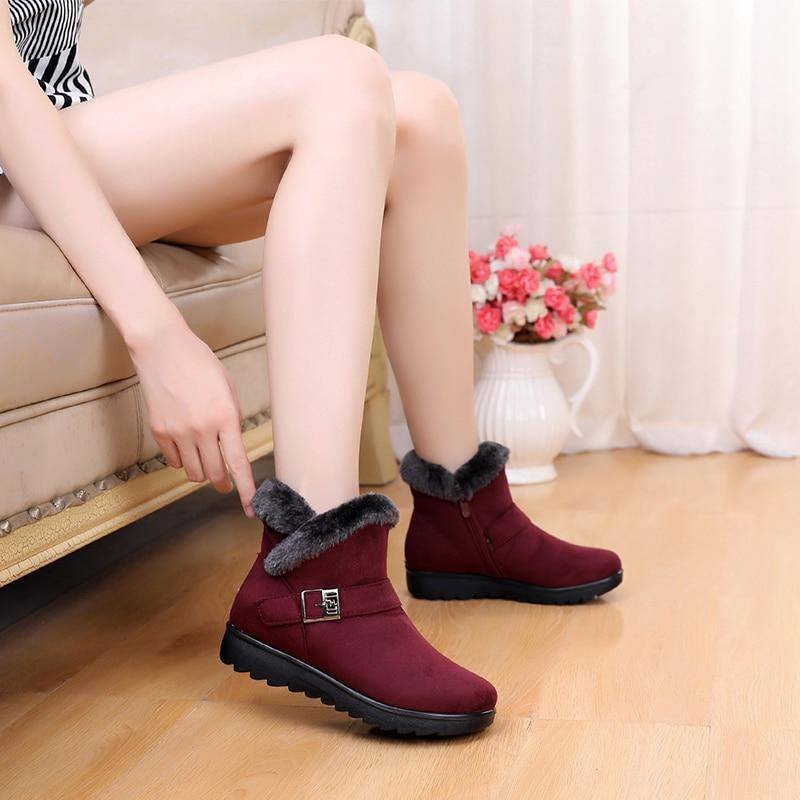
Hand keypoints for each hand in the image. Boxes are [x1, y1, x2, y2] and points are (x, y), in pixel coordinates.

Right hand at [127, 314, 255, 516]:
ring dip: (203, 472)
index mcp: (226, 416)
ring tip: (206, 459)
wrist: (162, 348)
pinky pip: (173, 461)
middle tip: (225, 483)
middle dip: (223, 482)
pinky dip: (182, 460)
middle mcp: (202, 428)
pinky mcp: (159, 431)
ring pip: (193, 472)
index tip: (250, 508)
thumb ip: (232, 417)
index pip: (238, 462)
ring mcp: (178, 431)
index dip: (246, 489)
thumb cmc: (199, 363)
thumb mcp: (227, 387)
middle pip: (215, 473)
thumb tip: (232, 444)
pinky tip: (186, 447)